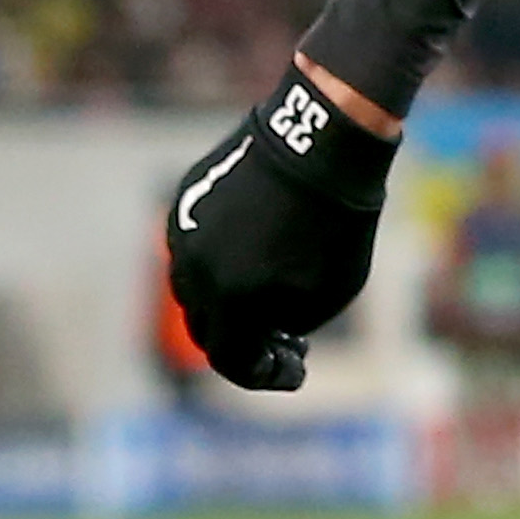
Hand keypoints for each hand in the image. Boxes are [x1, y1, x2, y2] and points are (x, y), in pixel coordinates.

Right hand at [165, 66, 398, 391]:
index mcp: (227, 301)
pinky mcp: (186, 201)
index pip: (231, 361)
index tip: (294, 373)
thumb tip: (262, 335)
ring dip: (230, 305)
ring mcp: (184, 233)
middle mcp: (194, 271)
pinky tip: (256, 258)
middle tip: (285, 344)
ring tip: (271, 300)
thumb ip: (284, 328)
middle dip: (246, 343)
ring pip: (196, 290)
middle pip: (209, 329)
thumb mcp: (327, 295)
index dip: (265, 376)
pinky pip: (196, 249)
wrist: (319, 142)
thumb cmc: (335, 225)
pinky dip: (222, 265)